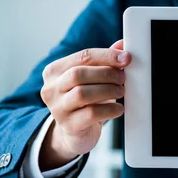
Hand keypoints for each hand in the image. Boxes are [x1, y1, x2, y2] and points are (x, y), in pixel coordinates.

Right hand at [39, 40, 130, 169]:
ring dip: (108, 90)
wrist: (75, 133)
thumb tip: (122, 44)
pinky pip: (91, 114)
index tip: (126, 58)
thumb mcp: (92, 79)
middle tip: (123, 78)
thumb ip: (104, 61)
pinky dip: (110, 109)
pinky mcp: (68, 125)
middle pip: (79, 73)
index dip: (107, 55)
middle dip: (107, 73)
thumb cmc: (85, 101)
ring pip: (82, 93)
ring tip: (121, 91)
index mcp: (54, 70)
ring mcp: (57, 108)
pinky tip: (119, 108)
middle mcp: (51, 88)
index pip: (82, 56)